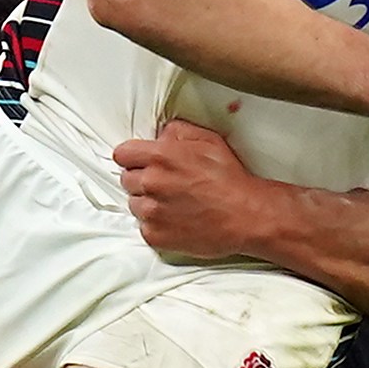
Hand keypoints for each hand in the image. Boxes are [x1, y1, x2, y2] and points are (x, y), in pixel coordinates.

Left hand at [116, 121, 265, 259]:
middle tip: (165, 183)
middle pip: (126, 179)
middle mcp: (151, 183)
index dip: (133, 157)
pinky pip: (143, 226)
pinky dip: (155, 224)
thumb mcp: (209, 140)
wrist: (246, 216)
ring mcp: (151, 212)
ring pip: (133, 204)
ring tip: (173, 203)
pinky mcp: (155, 235)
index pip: (122, 154)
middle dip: (142, 178)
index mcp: (160, 156)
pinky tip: (175, 219)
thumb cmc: (231, 179)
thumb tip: (161, 134)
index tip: (141, 162)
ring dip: (147, 202)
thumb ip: (178, 131)